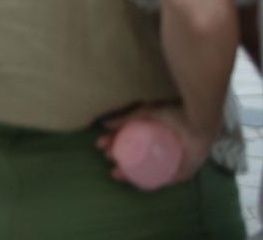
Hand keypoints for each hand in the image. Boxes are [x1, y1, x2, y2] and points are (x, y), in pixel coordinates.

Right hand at [97, 103, 214, 188]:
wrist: (197, 121)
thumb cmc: (172, 114)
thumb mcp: (144, 114)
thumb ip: (125, 119)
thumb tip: (104, 124)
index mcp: (156, 134)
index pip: (133, 142)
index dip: (116, 144)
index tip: (102, 147)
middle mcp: (164, 148)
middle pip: (140, 158)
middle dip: (122, 160)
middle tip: (108, 160)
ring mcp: (175, 160)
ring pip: (151, 170)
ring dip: (132, 173)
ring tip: (117, 174)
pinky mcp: (185, 170)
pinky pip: (168, 179)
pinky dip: (155, 182)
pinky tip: (140, 183)